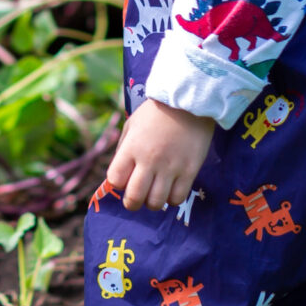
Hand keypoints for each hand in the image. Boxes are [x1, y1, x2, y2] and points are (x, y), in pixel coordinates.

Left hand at [103, 98, 214, 212]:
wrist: (189, 102)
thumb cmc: (156, 112)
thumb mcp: (132, 125)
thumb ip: (124, 149)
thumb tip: (119, 174)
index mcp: (132, 148)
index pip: (115, 180)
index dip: (118, 183)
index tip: (124, 178)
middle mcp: (149, 160)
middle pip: (134, 197)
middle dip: (132, 202)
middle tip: (136, 197)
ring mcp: (170, 167)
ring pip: (156, 203)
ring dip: (152, 202)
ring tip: (155, 192)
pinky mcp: (189, 171)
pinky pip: (177, 198)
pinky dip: (171, 199)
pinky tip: (171, 189)